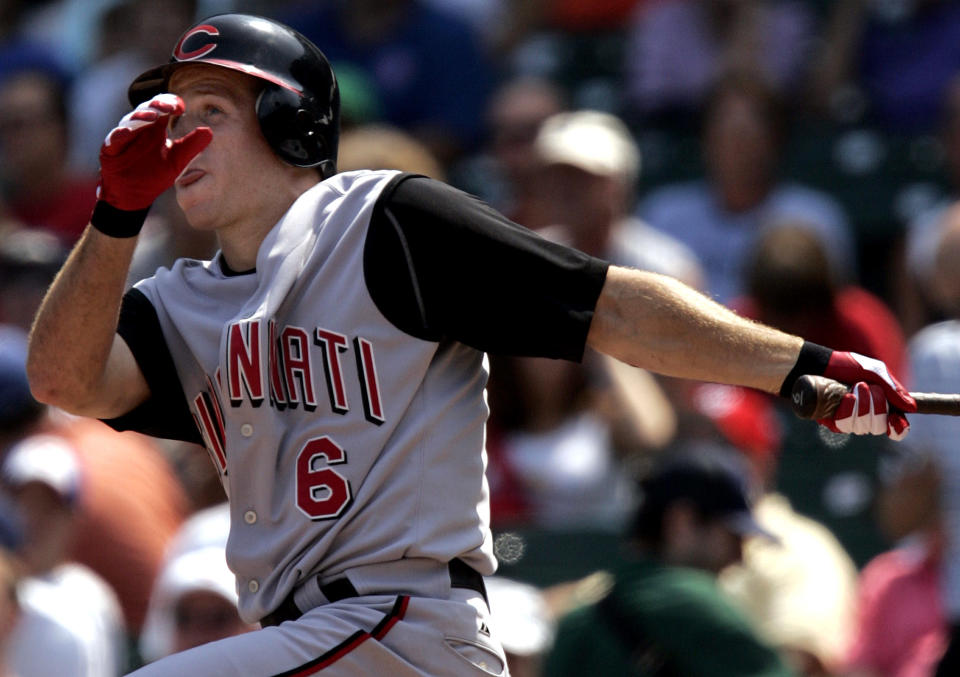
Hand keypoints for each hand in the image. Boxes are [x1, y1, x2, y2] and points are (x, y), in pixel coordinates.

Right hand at [98, 94, 211, 210]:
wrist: (135, 195)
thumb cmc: (155, 175)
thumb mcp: (177, 161)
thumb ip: (192, 146)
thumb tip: (209, 131)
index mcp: (156, 127)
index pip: (163, 108)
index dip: (171, 103)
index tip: (181, 107)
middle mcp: (139, 127)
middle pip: (147, 108)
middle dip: (158, 105)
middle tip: (170, 107)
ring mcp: (124, 136)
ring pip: (131, 120)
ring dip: (141, 117)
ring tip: (153, 116)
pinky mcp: (110, 149)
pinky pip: (114, 139)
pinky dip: (120, 134)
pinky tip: (127, 131)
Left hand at [819, 351, 915, 440]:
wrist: (820, 365)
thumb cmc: (848, 366)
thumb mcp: (875, 372)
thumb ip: (893, 389)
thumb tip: (912, 408)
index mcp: (881, 405)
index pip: (895, 426)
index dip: (898, 428)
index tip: (895, 422)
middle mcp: (866, 416)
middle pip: (879, 427)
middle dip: (876, 406)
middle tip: (868, 387)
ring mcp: (849, 420)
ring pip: (862, 427)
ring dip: (860, 405)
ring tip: (853, 387)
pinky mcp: (833, 422)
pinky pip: (845, 425)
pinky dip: (847, 409)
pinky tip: (844, 396)